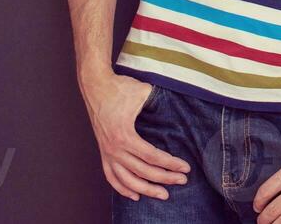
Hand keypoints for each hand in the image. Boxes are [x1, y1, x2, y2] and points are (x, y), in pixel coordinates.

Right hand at [81, 73, 189, 200]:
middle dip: (165, 178)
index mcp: (125, 136)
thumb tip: (177, 105)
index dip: (170, 164)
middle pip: (143, 171)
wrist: (96, 86)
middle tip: (182, 181)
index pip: (152, 157)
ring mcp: (107, 152)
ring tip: (162, 195)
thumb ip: (159, 101)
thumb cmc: (121, 88)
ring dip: (145, 189)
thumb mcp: (144, 92)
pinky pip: (111, 176)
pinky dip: (122, 188)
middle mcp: (114, 148)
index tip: (185, 168)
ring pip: (127, 179)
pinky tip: (134, 195)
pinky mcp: (103, 152)